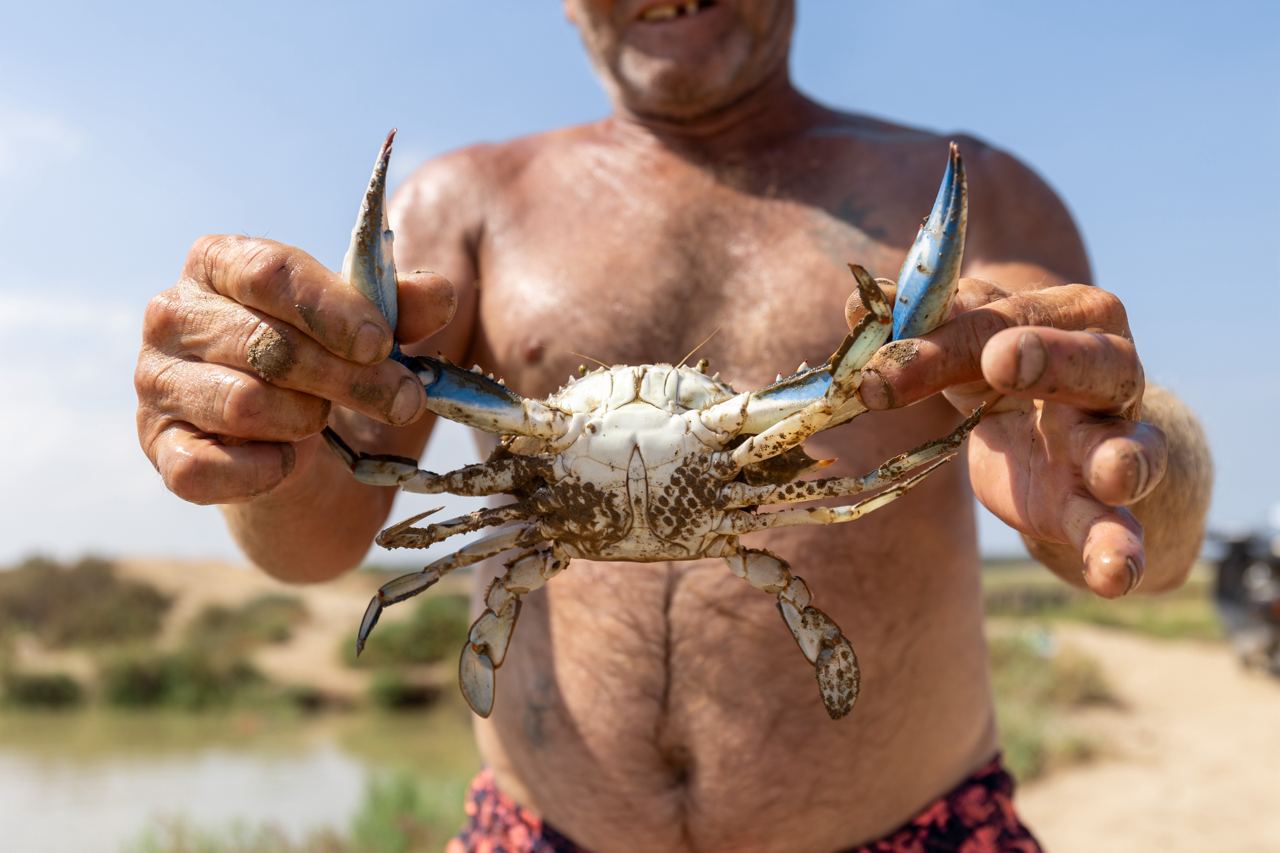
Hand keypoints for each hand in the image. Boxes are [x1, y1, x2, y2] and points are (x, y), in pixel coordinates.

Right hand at [136, 235, 454, 504]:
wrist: (299, 453)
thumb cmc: (327, 368)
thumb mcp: (368, 334)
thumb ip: (401, 310)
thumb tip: (441, 294)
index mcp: (219, 263)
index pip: (270, 272)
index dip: (334, 310)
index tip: (383, 346)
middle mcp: (173, 316)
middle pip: (267, 344)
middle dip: (348, 378)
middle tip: (403, 400)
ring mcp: (156, 382)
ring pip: (242, 403)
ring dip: (305, 419)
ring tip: (325, 422)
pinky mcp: (158, 447)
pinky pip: (205, 468)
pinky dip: (262, 469)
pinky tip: (288, 462)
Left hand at [855, 279, 1168, 596]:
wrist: (1054, 439)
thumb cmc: (1001, 373)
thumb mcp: (964, 344)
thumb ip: (919, 326)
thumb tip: (858, 302)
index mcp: (1069, 313)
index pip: (1001, 318)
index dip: (938, 341)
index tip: (878, 373)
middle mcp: (1110, 369)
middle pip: (1087, 360)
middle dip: (1047, 358)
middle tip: (1001, 363)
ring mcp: (1117, 439)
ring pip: (1131, 447)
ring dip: (1122, 459)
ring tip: (1111, 474)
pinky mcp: (1103, 506)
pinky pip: (1119, 529)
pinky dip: (1120, 551)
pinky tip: (1113, 575)